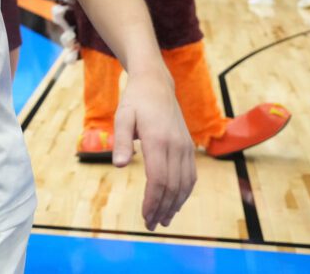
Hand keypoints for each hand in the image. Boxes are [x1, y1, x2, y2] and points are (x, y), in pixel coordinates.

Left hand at [113, 67, 196, 230]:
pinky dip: (184, 192)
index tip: (145, 216)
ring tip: (163, 220)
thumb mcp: (122, 117)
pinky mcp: (189, 147)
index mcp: (158, 140)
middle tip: (151, 225)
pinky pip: (190, 175)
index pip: (158, 180)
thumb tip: (119, 166)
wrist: (156, 85)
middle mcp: (176, 146)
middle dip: (162, 209)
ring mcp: (185, 147)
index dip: (153, 201)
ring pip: (185, 184)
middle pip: (172, 186)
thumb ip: (121, 141)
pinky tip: (174, 203)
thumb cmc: (135, 101)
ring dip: (175, 205)